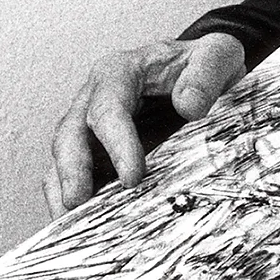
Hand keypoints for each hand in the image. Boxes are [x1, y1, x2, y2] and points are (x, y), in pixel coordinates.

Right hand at [44, 32, 245, 216]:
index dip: (117, 144)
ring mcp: (89, 126)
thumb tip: (189, 106)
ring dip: (64, 190)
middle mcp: (95, 97)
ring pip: (62, 157)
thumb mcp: (218, 54)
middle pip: (69, 134)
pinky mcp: (94, 150)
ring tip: (72, 225)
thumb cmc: (205, 63)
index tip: (133, 177)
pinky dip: (70, 198)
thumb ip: (206, 73)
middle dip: (72, 171)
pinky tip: (81, 224)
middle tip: (79, 204)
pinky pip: (71, 174)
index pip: (108, 109)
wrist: (204, 68)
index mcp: (121, 72)